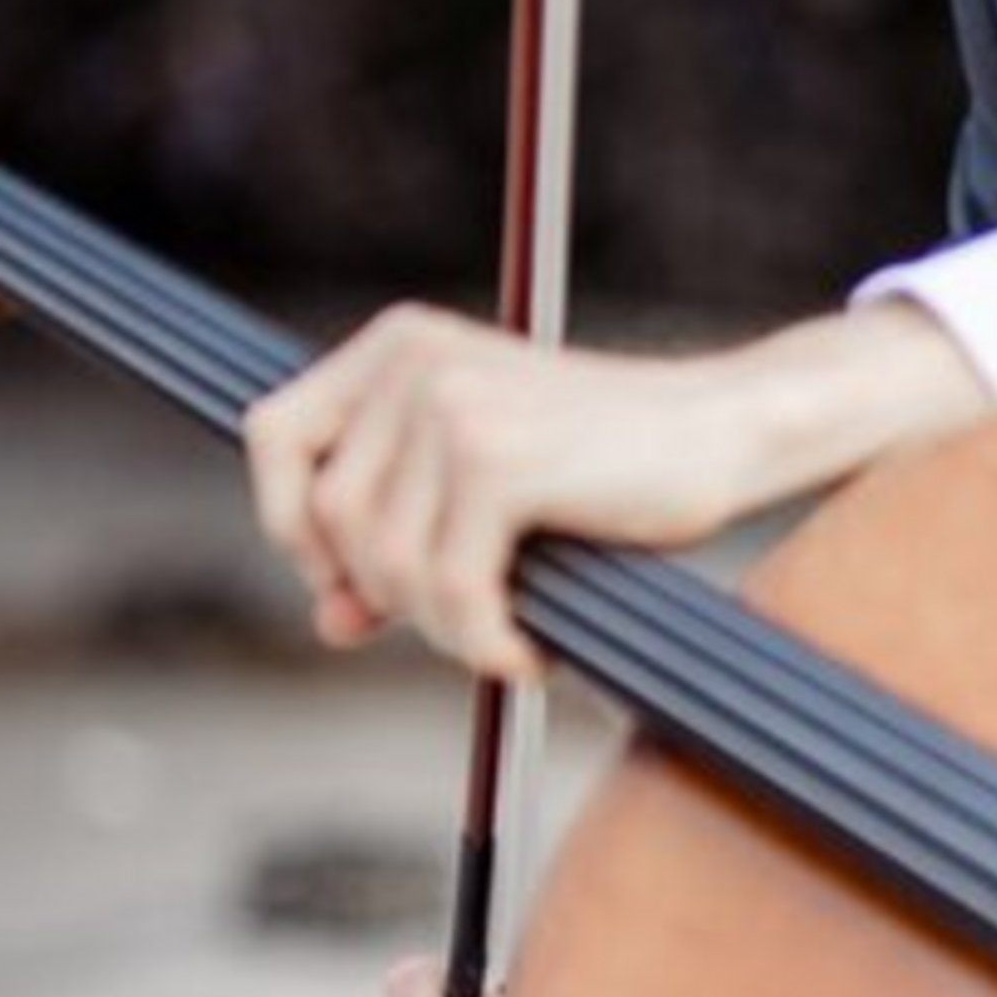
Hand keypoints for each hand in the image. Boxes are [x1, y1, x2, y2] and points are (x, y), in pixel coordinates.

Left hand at [242, 297, 989, 676]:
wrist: (725, 433)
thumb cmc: (611, 464)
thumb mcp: (483, 491)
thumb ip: (397, 539)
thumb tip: (330, 622)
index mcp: (398, 345)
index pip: (271, 435)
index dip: (291, 526)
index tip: (346, 583)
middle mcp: (414, 361)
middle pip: (327, 518)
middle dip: (385, 595)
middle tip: (461, 622)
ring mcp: (454, 406)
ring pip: (386, 565)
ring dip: (442, 628)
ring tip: (502, 634)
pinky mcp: (500, 460)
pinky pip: (451, 590)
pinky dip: (483, 643)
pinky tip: (526, 651)